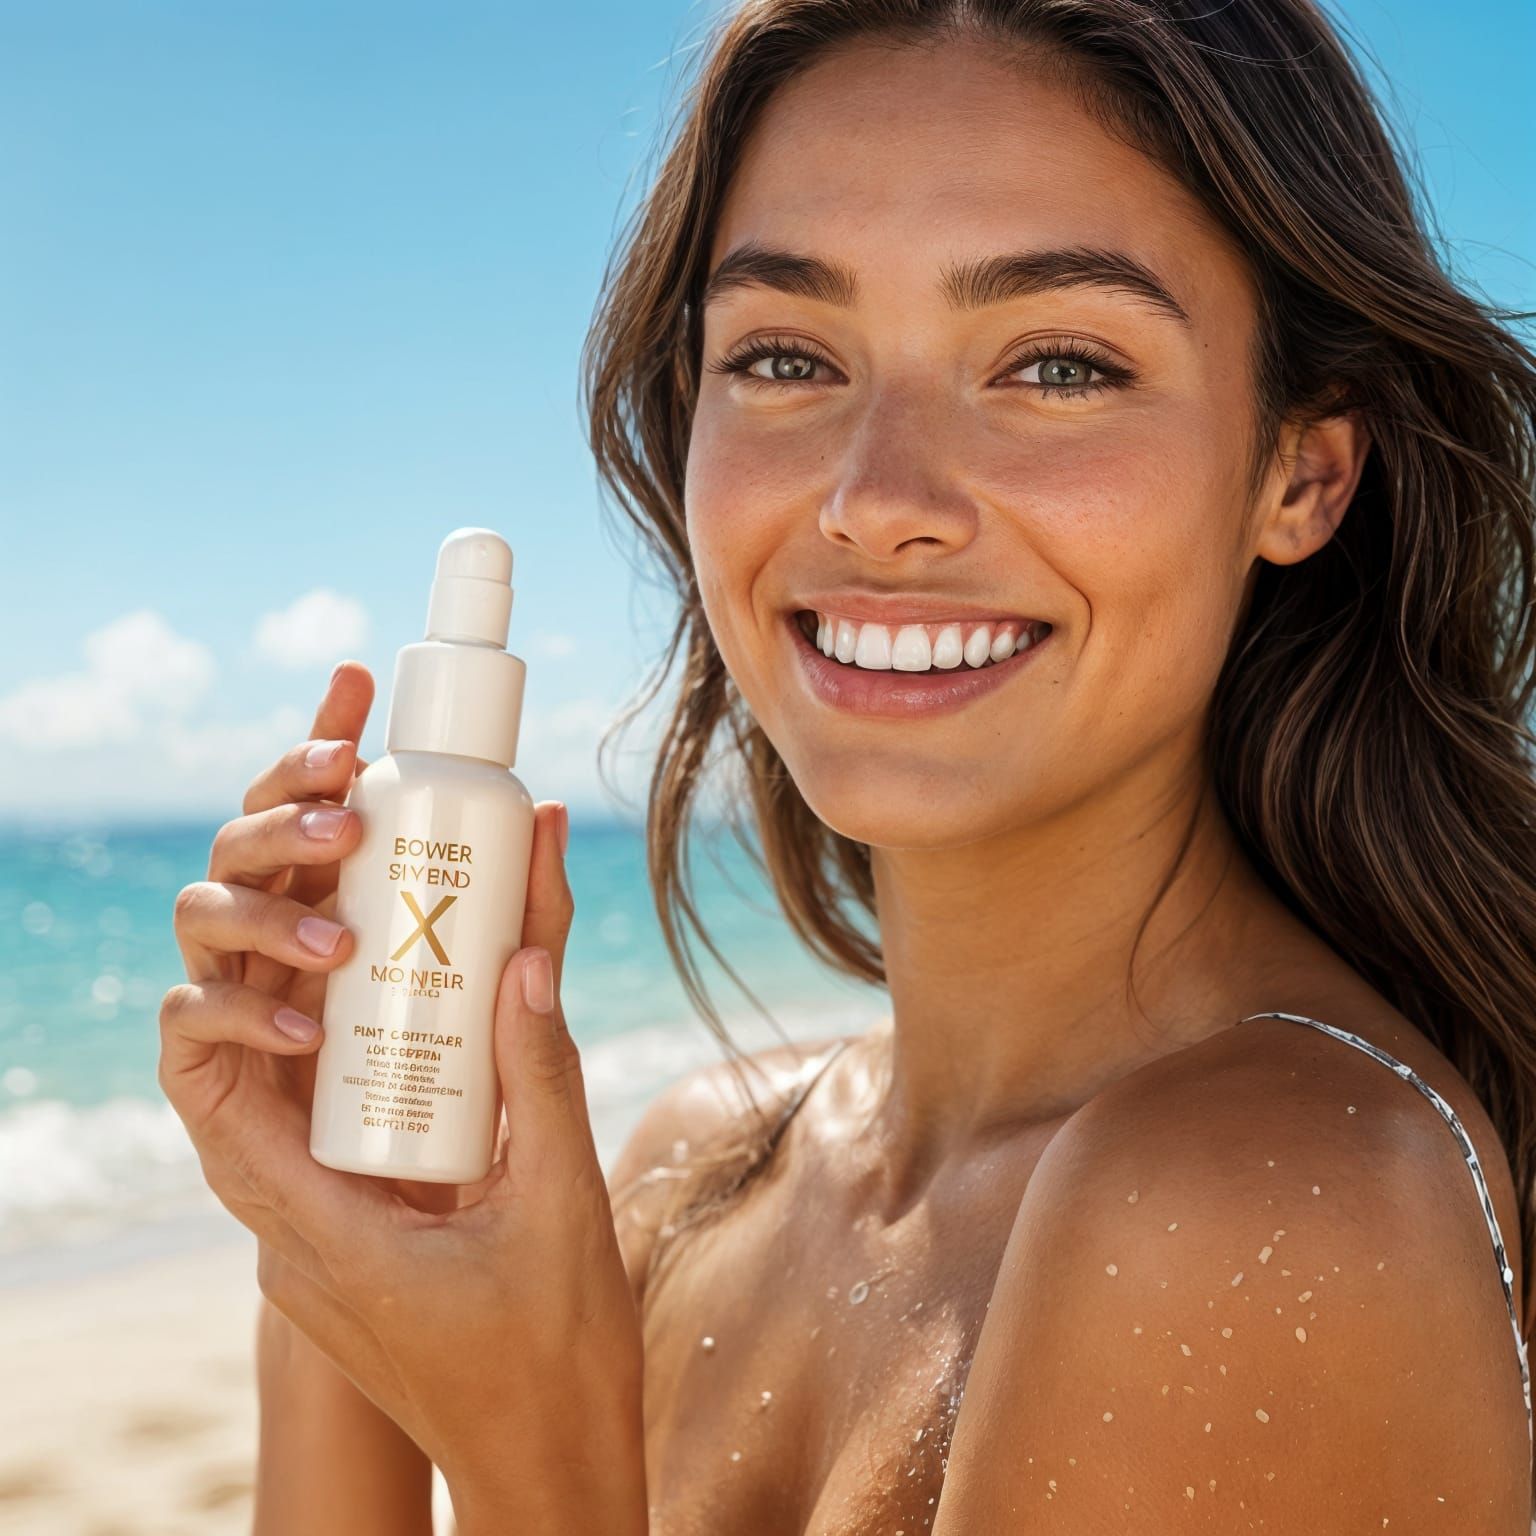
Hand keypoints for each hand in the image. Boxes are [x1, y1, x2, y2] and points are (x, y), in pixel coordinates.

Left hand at [159, 674, 646, 1532]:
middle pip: (247, 1097)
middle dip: (287, 993)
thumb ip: (542, 1075)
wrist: (551, 1466)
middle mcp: (296, 1248)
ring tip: (386, 951)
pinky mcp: (354, 1257)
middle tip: (358, 914)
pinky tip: (422, 1035)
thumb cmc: (556, 1358)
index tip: (318, 933)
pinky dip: (362, 1081)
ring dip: (323, 1035)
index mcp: (324, 1238)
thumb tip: (528, 955)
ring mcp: (319, 1258)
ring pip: (288, 1121)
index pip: (223, 1103)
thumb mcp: (561, 1200)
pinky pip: (333, 1150)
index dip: (244, 1002)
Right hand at [165, 661, 495, 1223]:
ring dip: (263, 904)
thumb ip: (536, 944)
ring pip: (207, 914)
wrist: (474, 1320)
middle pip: (252, 848)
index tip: (357, 681)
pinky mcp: (221, 1102)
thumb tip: (546, 821)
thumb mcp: (541, 1052)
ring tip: (345, 938)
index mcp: (351, 932)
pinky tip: (307, 1023)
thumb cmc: (507, 1173)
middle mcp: (291, 966)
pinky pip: (190, 1027)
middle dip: (285, 799)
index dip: (322, 745)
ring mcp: (252, 1027)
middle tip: (351, 799)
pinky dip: (233, 1010)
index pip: (318, 819)